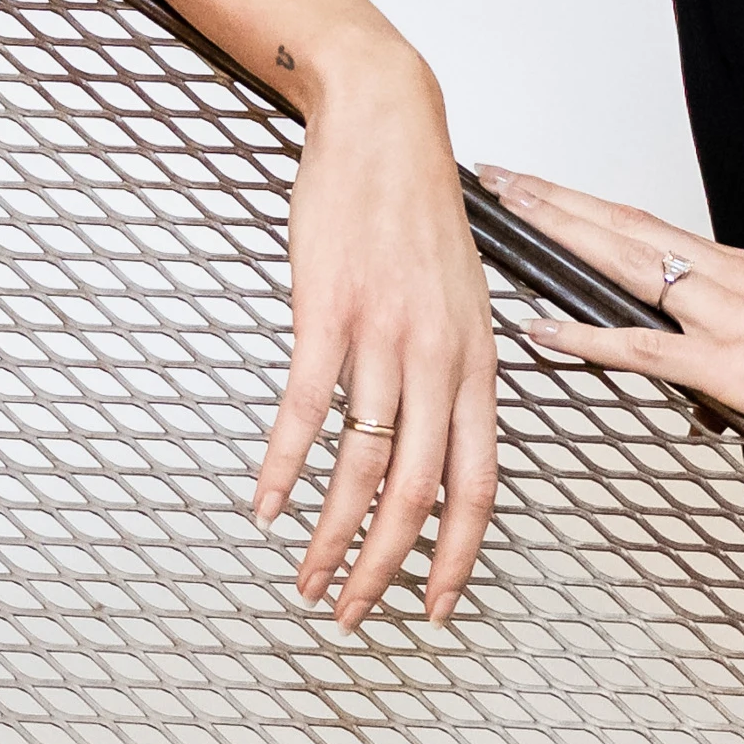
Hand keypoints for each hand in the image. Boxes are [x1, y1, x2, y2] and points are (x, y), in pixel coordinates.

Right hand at [253, 52, 499, 627]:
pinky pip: (307, 410)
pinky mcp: (329, 312)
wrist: (389, 127)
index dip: (459, 555)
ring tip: (303, 579)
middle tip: (351, 615)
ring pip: (362, 465)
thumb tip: (445, 441)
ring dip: (329, 537)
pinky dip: (281, 468)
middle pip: (419, 492)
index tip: (437, 608)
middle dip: (385, 570)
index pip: (481, 482)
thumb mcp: (466, 298)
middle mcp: (440, 356)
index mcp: (480, 359)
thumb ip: (457, 369)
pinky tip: (263, 505)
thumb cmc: (421, 213)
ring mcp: (384, 335)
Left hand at [479, 168, 743, 493]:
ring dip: (562, 235)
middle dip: (555, 200)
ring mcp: (729, 321)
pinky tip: (542, 330)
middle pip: (624, 229)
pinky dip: (586, 338)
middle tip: (498, 174)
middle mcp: (729, 281)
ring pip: (627, 265)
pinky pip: (645, 349)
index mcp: (741, 276)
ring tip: (510, 212)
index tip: (538, 187)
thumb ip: (734, 362)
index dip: (586, 207)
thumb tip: (694, 387)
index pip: (646, 229)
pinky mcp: (735, 369)